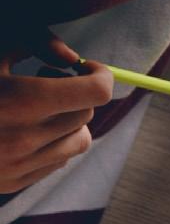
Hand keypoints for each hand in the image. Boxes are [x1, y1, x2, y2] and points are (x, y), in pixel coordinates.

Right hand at [0, 29, 112, 193]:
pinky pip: (56, 162)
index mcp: (25, 100)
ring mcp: (21, 165)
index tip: (89, 66)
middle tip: (51, 78)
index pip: (96, 92)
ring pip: (78, 142)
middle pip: (87, 114)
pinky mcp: (14, 183)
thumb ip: (36, 40)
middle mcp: (28, 137)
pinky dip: (53, 144)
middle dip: (78, 93)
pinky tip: (26, 128)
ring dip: (70, 121)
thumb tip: (70, 56)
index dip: (100, 75)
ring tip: (41, 107)